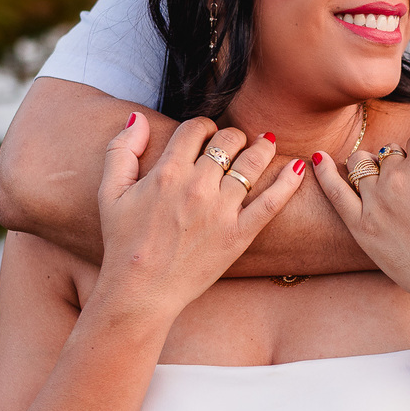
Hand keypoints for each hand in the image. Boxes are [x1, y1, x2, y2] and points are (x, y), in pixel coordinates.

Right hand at [97, 114, 303, 312]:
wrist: (140, 293)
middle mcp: (197, 187)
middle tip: (233, 143)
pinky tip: (300, 167)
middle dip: (232, 136)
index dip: (203, 126)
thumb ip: (121, 150)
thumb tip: (138, 117)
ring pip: (252, 163)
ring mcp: (221, 211)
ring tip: (265, 143)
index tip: (205, 134)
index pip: (196, 128)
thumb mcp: (110, 192)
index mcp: (167, 173)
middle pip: (228, 140)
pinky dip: (289, 182)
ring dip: (261, 147)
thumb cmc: (123, 243)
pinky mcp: (240, 234)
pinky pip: (272, 202)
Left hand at [312, 120, 409, 313]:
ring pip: (360, 163)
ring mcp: (374, 201)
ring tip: (378, 179)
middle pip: (389, 152)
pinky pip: (334, 190)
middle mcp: (396, 177)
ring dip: (368, 164)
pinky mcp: (359, 225)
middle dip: (399, 163)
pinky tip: (317, 158)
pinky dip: (323, 171)